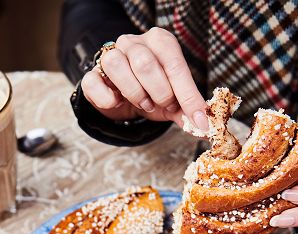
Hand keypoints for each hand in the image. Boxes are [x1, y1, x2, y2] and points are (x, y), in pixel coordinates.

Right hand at [80, 28, 208, 129]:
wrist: (123, 97)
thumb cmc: (151, 92)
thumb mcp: (173, 100)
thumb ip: (187, 110)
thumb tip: (204, 126)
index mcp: (160, 42)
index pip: (175, 65)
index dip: (188, 96)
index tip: (198, 120)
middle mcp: (134, 42)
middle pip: (144, 63)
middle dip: (159, 93)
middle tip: (163, 105)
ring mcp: (111, 54)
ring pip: (116, 65)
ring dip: (134, 93)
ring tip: (143, 103)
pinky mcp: (92, 73)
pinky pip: (94, 81)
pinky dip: (107, 98)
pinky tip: (117, 102)